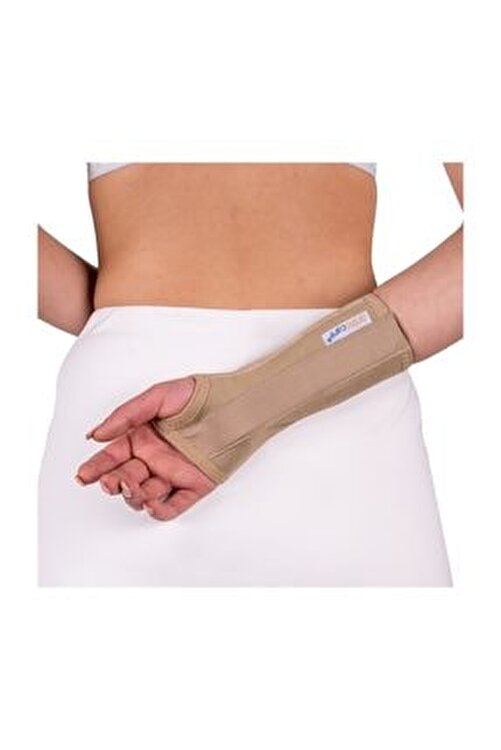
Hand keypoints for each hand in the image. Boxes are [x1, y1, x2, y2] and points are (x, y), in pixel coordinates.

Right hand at [75, 377, 216, 520]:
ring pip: (144, 495)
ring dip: (133, 495)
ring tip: (132, 485)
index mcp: (142, 438)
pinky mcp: (194, 486)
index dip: (96, 468)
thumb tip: (95, 435)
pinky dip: (159, 510)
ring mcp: (173, 474)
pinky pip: (173, 506)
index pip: (112, 457)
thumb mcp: (157, 396)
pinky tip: (150, 502)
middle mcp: (155, 459)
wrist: (235, 404)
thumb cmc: (199, 395)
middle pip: (125, 479)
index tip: (82, 476)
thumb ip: (126, 415)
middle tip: (110, 481)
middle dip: (113, 483)